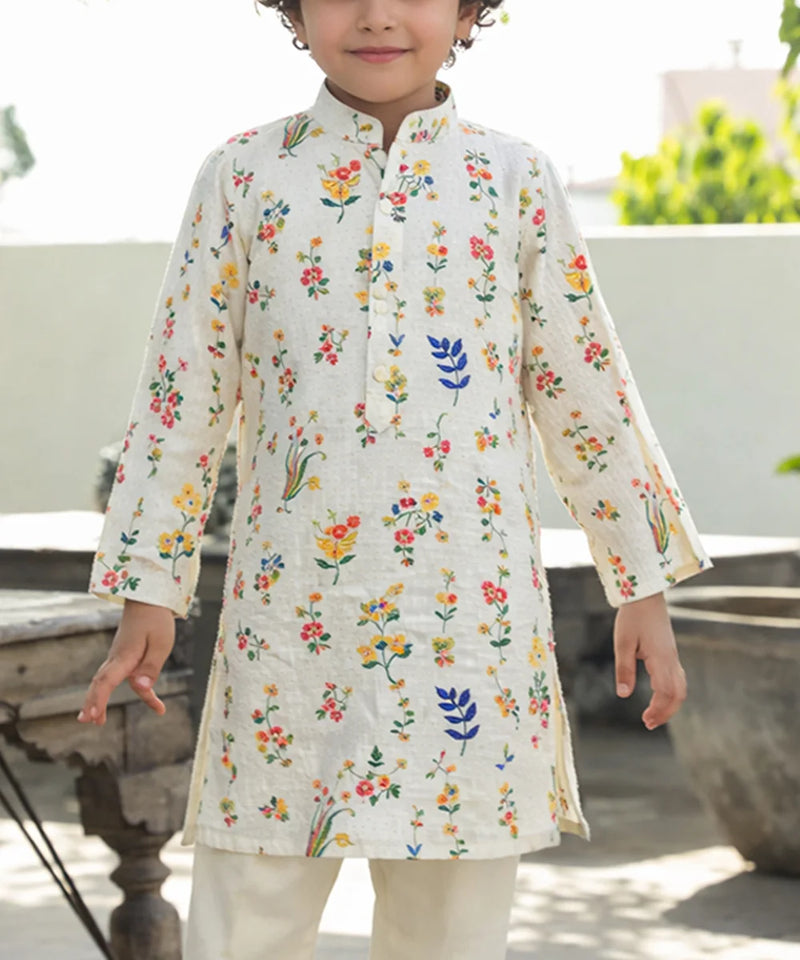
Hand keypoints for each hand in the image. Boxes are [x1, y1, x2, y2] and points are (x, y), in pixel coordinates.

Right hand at [77, 600, 174, 725]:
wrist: (148, 599)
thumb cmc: (156, 620)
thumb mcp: (161, 643)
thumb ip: (151, 667)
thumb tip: (141, 688)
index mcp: (124, 656)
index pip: (106, 681)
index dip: (99, 699)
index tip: (94, 715)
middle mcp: (118, 658)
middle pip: (101, 683)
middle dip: (92, 702)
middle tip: (86, 721)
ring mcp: (120, 657)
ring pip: (108, 681)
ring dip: (101, 699)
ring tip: (98, 720)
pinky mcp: (127, 656)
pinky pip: (125, 676)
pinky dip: (138, 691)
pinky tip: (155, 703)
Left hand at [613, 591, 686, 729]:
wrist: (646, 595)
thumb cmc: (632, 617)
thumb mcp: (623, 643)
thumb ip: (624, 669)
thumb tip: (623, 694)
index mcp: (661, 659)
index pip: (666, 692)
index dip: (658, 710)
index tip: (646, 721)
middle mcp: (671, 659)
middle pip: (678, 694)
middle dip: (666, 712)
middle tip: (649, 723)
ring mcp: (673, 656)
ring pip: (680, 687)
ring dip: (670, 704)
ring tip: (653, 715)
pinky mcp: (670, 652)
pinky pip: (677, 678)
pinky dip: (671, 693)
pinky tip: (659, 696)